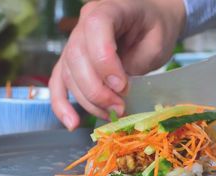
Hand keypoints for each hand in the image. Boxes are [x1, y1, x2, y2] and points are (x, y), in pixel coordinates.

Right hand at [49, 0, 185, 129]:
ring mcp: (73, 43)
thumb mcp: (156, 42)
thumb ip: (135, 63)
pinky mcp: (71, 62)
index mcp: (108, 8)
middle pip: (76, 57)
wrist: (150, 21)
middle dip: (97, 90)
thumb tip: (116, 91)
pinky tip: (71, 123)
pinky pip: (58, 83)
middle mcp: (83, 24)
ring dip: (88, 101)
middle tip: (119, 108)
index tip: (122, 86)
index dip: (105, 61)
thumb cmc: (156, 28)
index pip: (95, 29)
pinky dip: (61, 105)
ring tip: (111, 114)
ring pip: (68, 74)